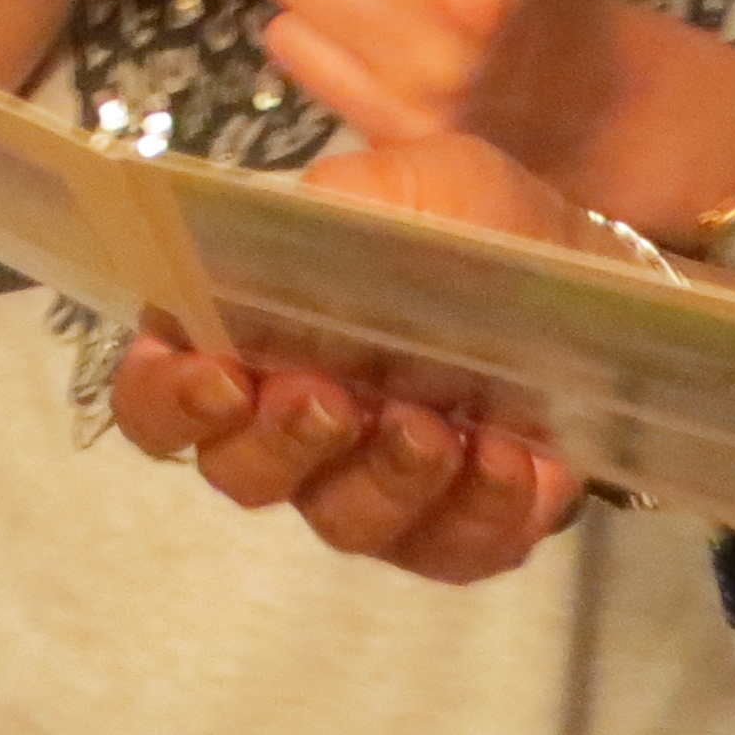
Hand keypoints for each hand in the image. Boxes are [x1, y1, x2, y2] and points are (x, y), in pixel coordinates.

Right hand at [103, 136, 593, 582]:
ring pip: (345, 522)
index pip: (155, 399)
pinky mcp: (456, 530)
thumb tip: (293, 231)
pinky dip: (479, 513)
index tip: (220, 377)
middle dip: (282, 442)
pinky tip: (511, 459)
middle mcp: (288, 429)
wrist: (579, 269)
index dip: (168, 401)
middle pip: (240, 475)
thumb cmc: (464, 219)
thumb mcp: (410, 182)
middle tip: (332, 398)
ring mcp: (370, 488)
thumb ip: (342, 201)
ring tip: (437, 427)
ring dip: (386, 481)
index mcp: (242, 340)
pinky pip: (450, 551)